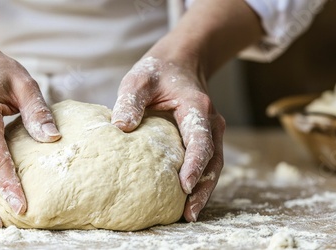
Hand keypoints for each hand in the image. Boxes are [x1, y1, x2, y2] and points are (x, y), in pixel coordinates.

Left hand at [112, 56, 224, 221]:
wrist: (180, 62)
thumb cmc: (158, 71)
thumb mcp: (139, 79)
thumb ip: (130, 100)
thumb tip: (121, 127)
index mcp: (197, 108)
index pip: (201, 141)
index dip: (195, 165)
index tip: (185, 186)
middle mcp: (210, 122)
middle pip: (213, 160)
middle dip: (203, 188)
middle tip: (190, 213)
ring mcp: (210, 131)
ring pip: (214, 164)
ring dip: (204, 189)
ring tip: (190, 214)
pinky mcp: (203, 137)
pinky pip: (207, 162)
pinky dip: (200, 180)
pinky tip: (187, 197)